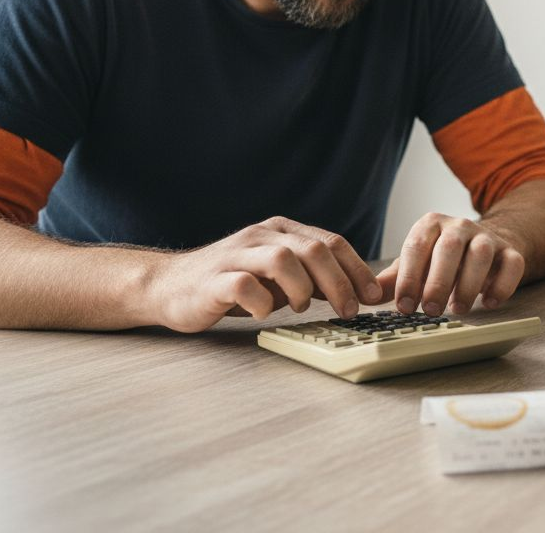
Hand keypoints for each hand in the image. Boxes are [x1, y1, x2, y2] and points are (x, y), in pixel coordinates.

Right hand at [145, 216, 380, 332]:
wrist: (170, 286)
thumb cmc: (232, 283)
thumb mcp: (279, 276)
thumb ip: (312, 278)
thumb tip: (358, 292)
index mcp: (281, 231)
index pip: (331, 242)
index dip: (357, 270)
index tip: (373, 297)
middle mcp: (261, 236)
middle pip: (313, 249)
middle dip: (339, 282)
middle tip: (349, 310)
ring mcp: (236, 255)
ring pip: (282, 259)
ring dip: (301, 288)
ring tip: (300, 308)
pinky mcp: (213, 279)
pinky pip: (244, 286)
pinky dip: (262, 303)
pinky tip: (264, 313)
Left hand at [385, 212, 524, 316]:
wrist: (484, 245)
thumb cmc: (441, 259)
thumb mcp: (416, 264)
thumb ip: (394, 279)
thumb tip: (367, 297)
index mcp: (430, 225)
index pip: (416, 247)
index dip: (409, 277)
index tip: (404, 306)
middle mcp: (459, 226)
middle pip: (449, 248)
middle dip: (438, 281)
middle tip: (430, 310)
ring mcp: (487, 237)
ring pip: (481, 253)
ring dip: (469, 283)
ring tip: (457, 309)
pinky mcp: (511, 251)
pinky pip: (513, 263)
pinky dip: (503, 284)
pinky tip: (490, 303)